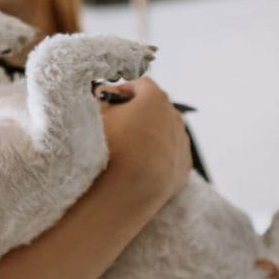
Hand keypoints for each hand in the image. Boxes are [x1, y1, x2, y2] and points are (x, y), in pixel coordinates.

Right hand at [98, 77, 191, 203]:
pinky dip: (158, 157)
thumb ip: (101, 96)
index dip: (123, 90)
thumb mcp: (95, 114)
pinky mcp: (182, 170)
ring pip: (165, 132)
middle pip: (156, 108)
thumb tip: (104, 92)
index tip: (110, 100)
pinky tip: (140, 166)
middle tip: (117, 125)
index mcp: (156, 99)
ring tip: (128, 150)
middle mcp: (174, 118)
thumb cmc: (108, 150)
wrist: (124, 194)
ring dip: (150, 135)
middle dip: (139, 112)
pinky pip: (170, 156)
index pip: (140, 84)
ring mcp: (181, 145)